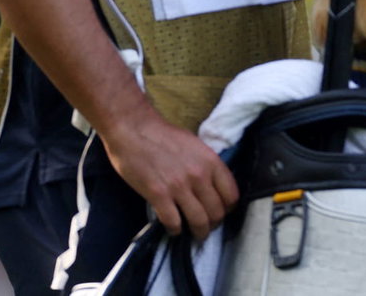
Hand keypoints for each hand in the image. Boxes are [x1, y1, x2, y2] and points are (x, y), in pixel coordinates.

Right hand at [101, 114, 239, 240]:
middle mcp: (200, 176)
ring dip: (199, 232)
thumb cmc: (163, 135)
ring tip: (195, 235)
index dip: (228, 208)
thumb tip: (213, 185)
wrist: (134, 129)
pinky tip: (173, 229)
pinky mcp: (159, 195)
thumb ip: (207, 165)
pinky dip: (175, 230)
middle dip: (213, 224)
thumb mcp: (195, 146)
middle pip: (217, 212)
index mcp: (211, 161)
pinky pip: (173, 222)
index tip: (221, 212)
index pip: (232, 195)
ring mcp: (179, 186)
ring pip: (199, 221)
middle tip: (207, 227)